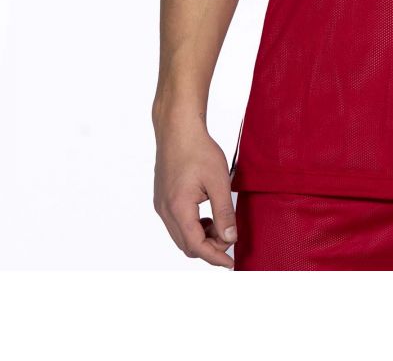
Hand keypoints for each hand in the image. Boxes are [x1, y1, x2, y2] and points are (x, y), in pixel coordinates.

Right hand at [153, 120, 237, 268]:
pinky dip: (193, 226)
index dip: (215, 257)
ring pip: (181, 235)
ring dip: (201, 237)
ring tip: (221, 224)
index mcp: (178, 208)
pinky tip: (208, 215)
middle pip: (186, 245)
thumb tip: (230, 238)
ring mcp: (161, 205)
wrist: (178, 128)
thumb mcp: (218, 181)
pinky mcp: (163, 199)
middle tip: (230, 238)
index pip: (196, 246)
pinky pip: (177, 223)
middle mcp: (165, 211)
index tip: (231, 264)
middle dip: (209, 247)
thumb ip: (224, 212)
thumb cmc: (198, 150)